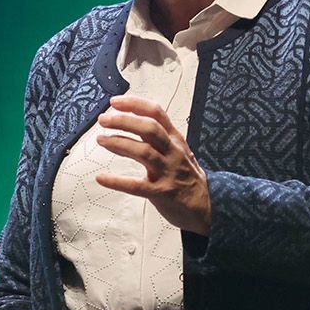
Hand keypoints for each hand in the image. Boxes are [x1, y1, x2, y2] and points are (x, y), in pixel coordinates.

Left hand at [95, 95, 211, 234]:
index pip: (156, 113)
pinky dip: (117, 181)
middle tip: (104, 120)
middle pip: (149, 129)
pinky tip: (102, 178)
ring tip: (101, 139)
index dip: (135, 104)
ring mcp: (168, 172)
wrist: (207, 206)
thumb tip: (133, 123)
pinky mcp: (162, 192)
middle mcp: (173, 152)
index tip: (115, 102)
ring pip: (144, 152)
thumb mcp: (180, 151)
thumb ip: (160, 138)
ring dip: (119, 143)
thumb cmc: (188, 178)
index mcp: (175, 140)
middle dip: (124, 121)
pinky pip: (137, 185)